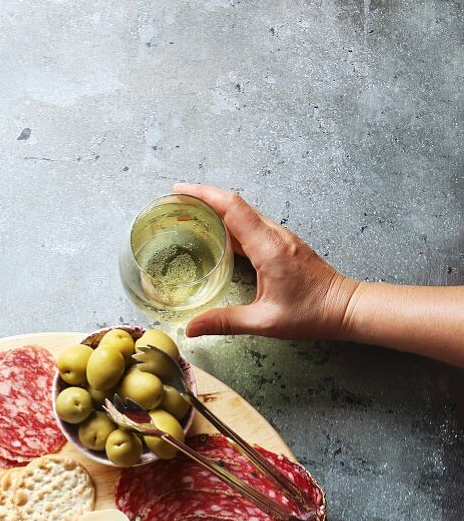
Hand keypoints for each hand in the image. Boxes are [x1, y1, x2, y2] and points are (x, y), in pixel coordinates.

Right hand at [174, 183, 358, 341]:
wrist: (344, 307)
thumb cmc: (311, 313)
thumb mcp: (265, 322)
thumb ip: (226, 322)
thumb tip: (191, 328)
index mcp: (268, 248)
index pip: (232, 208)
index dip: (204, 195)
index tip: (180, 191)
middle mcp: (274, 235)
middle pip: (234, 205)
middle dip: (203, 199)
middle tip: (176, 204)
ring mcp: (280, 237)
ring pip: (244, 213)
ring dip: (217, 209)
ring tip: (190, 215)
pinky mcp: (283, 244)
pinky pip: (252, 225)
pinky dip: (230, 222)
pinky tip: (217, 234)